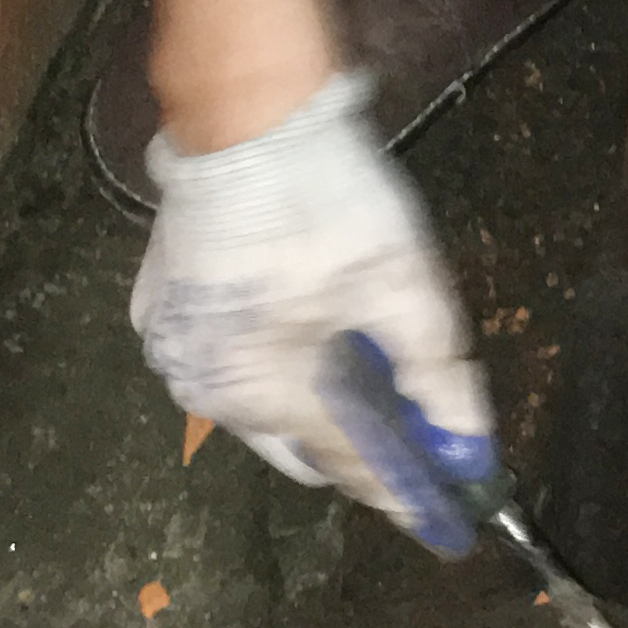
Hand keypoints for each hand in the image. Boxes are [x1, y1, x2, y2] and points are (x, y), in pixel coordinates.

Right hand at [130, 68, 495, 545]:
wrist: (244, 113)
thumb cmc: (326, 202)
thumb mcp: (402, 286)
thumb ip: (436, 374)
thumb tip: (470, 442)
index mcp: (259, 392)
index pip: (346, 463)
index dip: (400, 487)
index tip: (442, 514)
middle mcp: (201, 387)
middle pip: (295, 438)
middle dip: (350, 436)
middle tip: (406, 420)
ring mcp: (169, 345)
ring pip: (254, 399)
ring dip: (304, 391)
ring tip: (354, 354)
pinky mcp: (157, 304)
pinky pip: (219, 353)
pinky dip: (262, 352)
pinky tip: (297, 317)